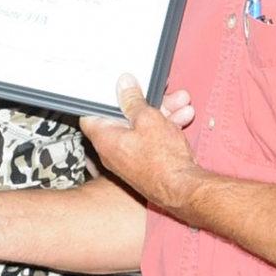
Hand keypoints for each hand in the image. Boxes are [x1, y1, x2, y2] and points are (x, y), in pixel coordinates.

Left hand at [80, 74, 205, 217]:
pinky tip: (182, 118)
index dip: (104, 98)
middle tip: (160, 93)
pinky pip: (151, 139)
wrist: (183, 190)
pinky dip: (165, 127)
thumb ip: (134, 100)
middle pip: (124, 117)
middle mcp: (114, 150)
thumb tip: (124, 85)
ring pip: (142, 126)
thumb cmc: (162, 161)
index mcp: (105, 138)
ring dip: (162, 112)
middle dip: (145, 102)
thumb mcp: (148, 119)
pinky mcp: (146, 163)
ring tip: (181, 103)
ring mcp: (130, 157)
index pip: (92, 113)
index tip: (118, 88)